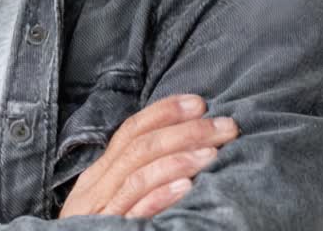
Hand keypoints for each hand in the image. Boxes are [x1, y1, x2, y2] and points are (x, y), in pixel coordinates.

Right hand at [59, 94, 238, 218]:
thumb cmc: (107, 228)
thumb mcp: (114, 200)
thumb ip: (137, 176)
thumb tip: (180, 149)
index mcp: (98, 176)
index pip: (130, 132)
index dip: (164, 112)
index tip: (199, 103)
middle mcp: (96, 188)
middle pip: (139, 148)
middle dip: (185, 131)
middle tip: (225, 127)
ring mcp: (102, 210)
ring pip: (137, 175)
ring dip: (178, 159)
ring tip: (212, 153)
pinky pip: (133, 210)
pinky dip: (160, 196)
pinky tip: (186, 187)